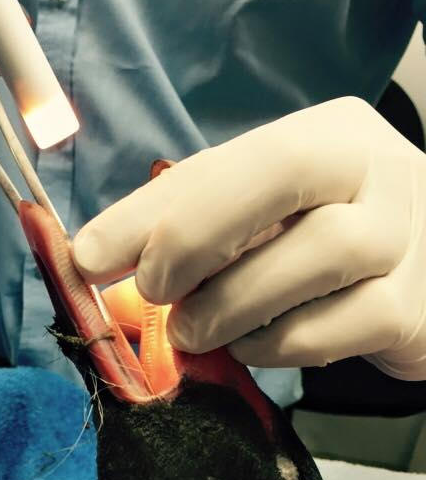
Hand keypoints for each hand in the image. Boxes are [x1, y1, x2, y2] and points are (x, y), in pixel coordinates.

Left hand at [73, 97, 425, 380]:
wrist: (424, 273)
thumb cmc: (324, 236)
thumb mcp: (260, 212)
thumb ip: (186, 222)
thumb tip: (91, 258)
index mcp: (327, 133)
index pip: (225, 160)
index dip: (147, 211)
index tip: (87, 257)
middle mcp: (376, 169)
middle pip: (278, 176)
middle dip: (192, 238)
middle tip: (153, 290)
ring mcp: (405, 237)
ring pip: (309, 261)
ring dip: (227, 308)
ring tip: (197, 329)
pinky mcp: (412, 309)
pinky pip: (328, 330)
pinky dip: (273, 346)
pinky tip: (254, 345)